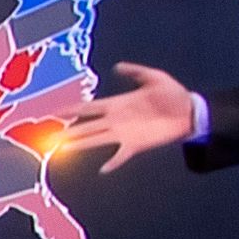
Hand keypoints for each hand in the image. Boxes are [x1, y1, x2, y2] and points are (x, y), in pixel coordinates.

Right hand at [52, 63, 196, 170]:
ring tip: (63, 151)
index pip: (89, 107)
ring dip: (80, 145)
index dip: (72, 109)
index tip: (54, 112)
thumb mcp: (154, 77)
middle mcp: (116, 120)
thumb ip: (135, 72)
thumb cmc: (172, 93)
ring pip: (96, 140)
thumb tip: (117, 67)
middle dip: (68, 132)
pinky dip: (113, 163)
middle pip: (86, 127)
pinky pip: (121, 156)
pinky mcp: (136, 145)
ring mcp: (124, 134)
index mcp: (117, 104)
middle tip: (49, 138)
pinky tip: (103, 170)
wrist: (189, 112)